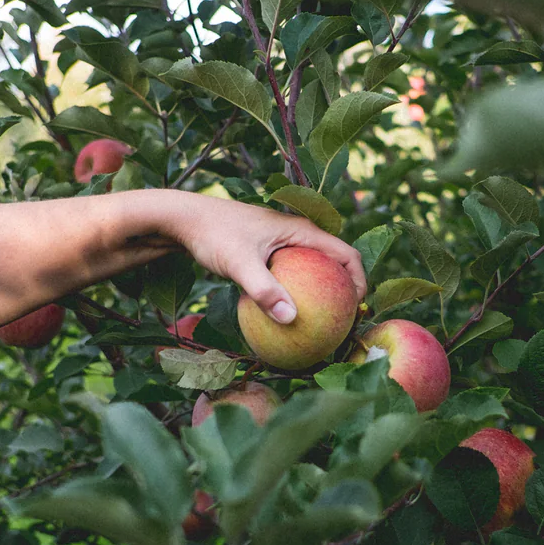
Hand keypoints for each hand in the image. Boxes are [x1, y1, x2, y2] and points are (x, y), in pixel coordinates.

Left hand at [146, 192, 366, 322]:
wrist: (183, 219)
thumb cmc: (213, 235)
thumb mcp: (239, 264)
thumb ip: (265, 291)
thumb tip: (291, 320)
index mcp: (301, 231)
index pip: (347, 254)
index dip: (360, 282)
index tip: (357, 311)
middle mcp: (297, 235)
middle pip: (335, 264)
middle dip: (344, 292)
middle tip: (343, 323)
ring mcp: (283, 243)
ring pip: (314, 270)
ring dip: (322, 294)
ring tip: (321, 325)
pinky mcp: (268, 252)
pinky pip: (293, 276)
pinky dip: (297, 294)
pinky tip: (285, 319)